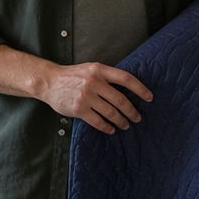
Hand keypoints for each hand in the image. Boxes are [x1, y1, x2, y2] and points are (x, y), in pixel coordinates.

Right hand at [37, 62, 153, 134]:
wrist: (49, 82)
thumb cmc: (72, 76)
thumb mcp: (90, 69)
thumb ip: (106, 77)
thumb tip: (127, 89)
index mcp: (99, 70)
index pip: (126, 79)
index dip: (140, 89)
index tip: (149, 98)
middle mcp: (94, 82)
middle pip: (120, 99)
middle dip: (132, 111)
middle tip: (137, 118)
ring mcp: (86, 96)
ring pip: (111, 112)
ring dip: (121, 121)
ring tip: (125, 125)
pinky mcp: (79, 109)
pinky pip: (98, 121)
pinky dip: (107, 127)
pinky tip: (111, 129)